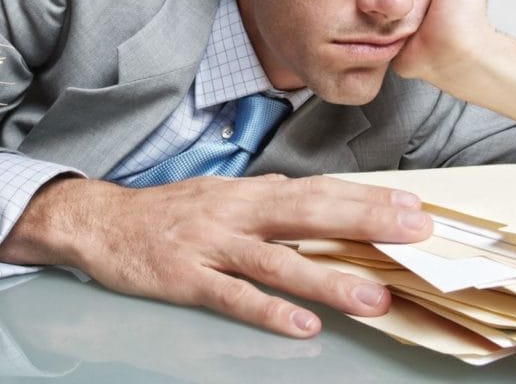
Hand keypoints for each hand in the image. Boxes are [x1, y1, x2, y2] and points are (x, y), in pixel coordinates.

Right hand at [0, 173, 431, 337]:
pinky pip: (230, 296)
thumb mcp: (218, 195)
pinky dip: (266, 309)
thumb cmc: (165, 212)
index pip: (315, 191)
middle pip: (306, 214)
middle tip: (415, 233)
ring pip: (275, 260)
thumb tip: (305, 194)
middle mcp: (233, 213)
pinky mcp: (185, 278)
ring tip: (373, 297)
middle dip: (363, 223)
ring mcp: (209, 245)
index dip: (364, 198)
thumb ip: (263, 197)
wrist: (100, 221)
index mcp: (246, 193)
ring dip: (326, 278)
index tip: (412, 207)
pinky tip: (300, 324)